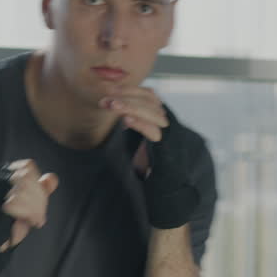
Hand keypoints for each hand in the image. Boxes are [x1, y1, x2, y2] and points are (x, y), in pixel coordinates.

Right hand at [0, 159, 59, 250]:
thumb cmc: (5, 227)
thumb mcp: (27, 207)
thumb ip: (40, 192)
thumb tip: (53, 177)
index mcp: (0, 175)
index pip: (28, 167)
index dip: (39, 184)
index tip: (41, 204)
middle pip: (27, 176)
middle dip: (40, 198)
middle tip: (40, 218)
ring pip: (23, 186)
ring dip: (35, 207)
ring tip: (35, 222)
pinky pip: (15, 201)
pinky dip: (27, 213)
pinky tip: (29, 223)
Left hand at [101, 93, 200, 229]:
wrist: (167, 189)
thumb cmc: (153, 166)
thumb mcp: (141, 141)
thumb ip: (135, 125)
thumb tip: (122, 113)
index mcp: (162, 120)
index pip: (150, 96)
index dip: (131, 90)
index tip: (111, 88)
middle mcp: (169, 125)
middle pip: (150, 101)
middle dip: (126, 96)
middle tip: (106, 97)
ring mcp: (170, 136)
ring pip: (152, 113)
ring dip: (130, 107)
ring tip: (111, 105)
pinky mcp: (167, 151)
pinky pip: (154, 133)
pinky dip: (140, 124)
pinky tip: (124, 120)